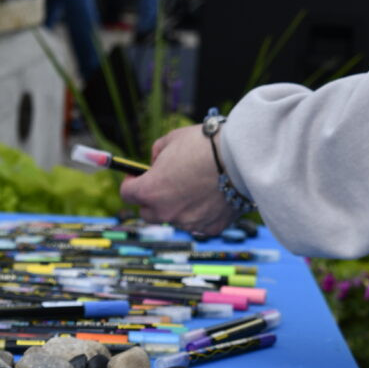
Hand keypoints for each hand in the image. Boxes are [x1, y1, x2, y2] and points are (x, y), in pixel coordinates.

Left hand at [120, 124, 239, 235]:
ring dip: (178, 206)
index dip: (130, 183)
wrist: (241, 157)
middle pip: (148, 214)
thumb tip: (155, 163)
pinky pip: (199, 223)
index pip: (127, 194)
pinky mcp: (210, 228)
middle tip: (162, 185)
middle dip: (151, 200)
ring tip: (194, 186)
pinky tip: (211, 195)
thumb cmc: (204, 144)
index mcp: (151, 191)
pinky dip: (201, 212)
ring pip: (175, 218)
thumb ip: (156, 154)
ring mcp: (188, 223)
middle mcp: (166, 212)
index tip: (136, 176)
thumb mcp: (172, 139)